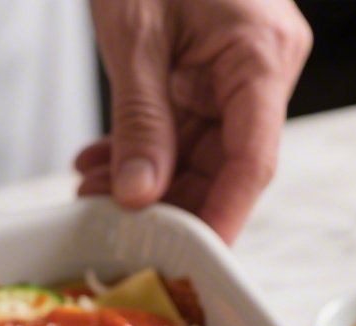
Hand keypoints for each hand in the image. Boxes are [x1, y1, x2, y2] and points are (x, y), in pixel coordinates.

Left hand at [78, 0, 311, 242]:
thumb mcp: (137, 34)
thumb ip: (140, 120)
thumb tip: (139, 195)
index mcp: (263, 53)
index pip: (252, 161)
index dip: (223, 218)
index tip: (195, 261)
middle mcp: (260, 68)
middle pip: (224, 167)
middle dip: (167, 203)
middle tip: (113, 224)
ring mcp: (235, 71)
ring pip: (197, 154)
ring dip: (144, 179)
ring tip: (93, 190)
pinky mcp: (209, 71)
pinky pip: (181, 128)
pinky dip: (142, 148)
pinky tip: (101, 162)